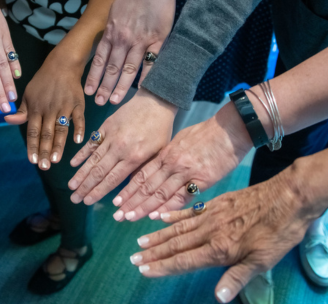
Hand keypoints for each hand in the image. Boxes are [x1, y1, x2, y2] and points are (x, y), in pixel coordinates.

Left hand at [4, 53, 84, 169]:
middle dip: (45, 151)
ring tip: (57, 160)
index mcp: (36, 108)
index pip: (32, 131)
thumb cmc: (43, 82)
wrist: (62, 65)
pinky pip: (79, 118)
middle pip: (46, 133)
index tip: (33, 161)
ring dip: (59, 145)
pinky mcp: (78, 104)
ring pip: (61, 129)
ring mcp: (65, 107)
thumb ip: (21, 112)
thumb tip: (7, 120)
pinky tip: (78, 141)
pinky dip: (79, 129)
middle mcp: (49, 109)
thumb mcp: (28, 95)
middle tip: (45, 167)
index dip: (32, 146)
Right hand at [68, 88, 176, 204]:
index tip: (87, 202)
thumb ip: (141, 171)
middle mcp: (119, 148)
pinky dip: (81, 153)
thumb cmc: (160, 130)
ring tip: (70, 186)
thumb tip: (127, 190)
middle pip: (98, 172)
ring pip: (92, 159)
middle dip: (85, 187)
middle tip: (73, 199)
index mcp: (134, 157)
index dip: (98, 192)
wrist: (155, 102)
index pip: (112, 179)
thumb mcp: (158, 154)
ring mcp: (110, 137)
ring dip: (80, 174)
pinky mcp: (106, 126)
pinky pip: (91, 142)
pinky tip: (72, 164)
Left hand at [84, 0, 175, 104]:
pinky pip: (151, 62)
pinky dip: (146, 76)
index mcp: (111, 33)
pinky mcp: (157, 40)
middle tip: (99, 103)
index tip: (88, 91)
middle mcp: (122, 40)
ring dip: (121, 87)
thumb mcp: (113, 12)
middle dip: (104, 87)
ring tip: (115, 101)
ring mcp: (140, 41)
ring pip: (129, 69)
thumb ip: (110, 30)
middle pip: (111, 68)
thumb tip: (105, 43)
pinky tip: (141, 89)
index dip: (93, 77)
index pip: (98, 60)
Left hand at [113, 102, 252, 221]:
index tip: (116, 201)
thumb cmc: (206, 133)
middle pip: (146, 186)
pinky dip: (168, 208)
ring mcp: (185, 172)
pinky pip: (182, 197)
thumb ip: (168, 155)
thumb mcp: (181, 139)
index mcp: (165, 154)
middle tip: (117, 215)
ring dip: (143, 208)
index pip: (141, 174)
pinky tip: (156, 217)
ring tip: (129, 218)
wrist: (230, 128)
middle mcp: (171, 164)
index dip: (127, 189)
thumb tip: (157, 166)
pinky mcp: (202, 180)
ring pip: (159, 193)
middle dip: (130, 202)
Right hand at [129, 163, 317, 302]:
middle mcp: (209, 232)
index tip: (143, 270)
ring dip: (158, 236)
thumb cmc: (277, 233)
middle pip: (175, 245)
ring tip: (141, 242)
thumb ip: (236, 278)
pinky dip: (173, 216)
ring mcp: (210, 216)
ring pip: (178, 228)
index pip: (183, 261)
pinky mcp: (216, 204)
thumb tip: (217, 298)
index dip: (162, 267)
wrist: (288, 197)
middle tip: (134, 258)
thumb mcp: (262, 261)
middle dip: (153, 253)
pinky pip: (189, 212)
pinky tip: (160, 218)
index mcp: (219, 249)